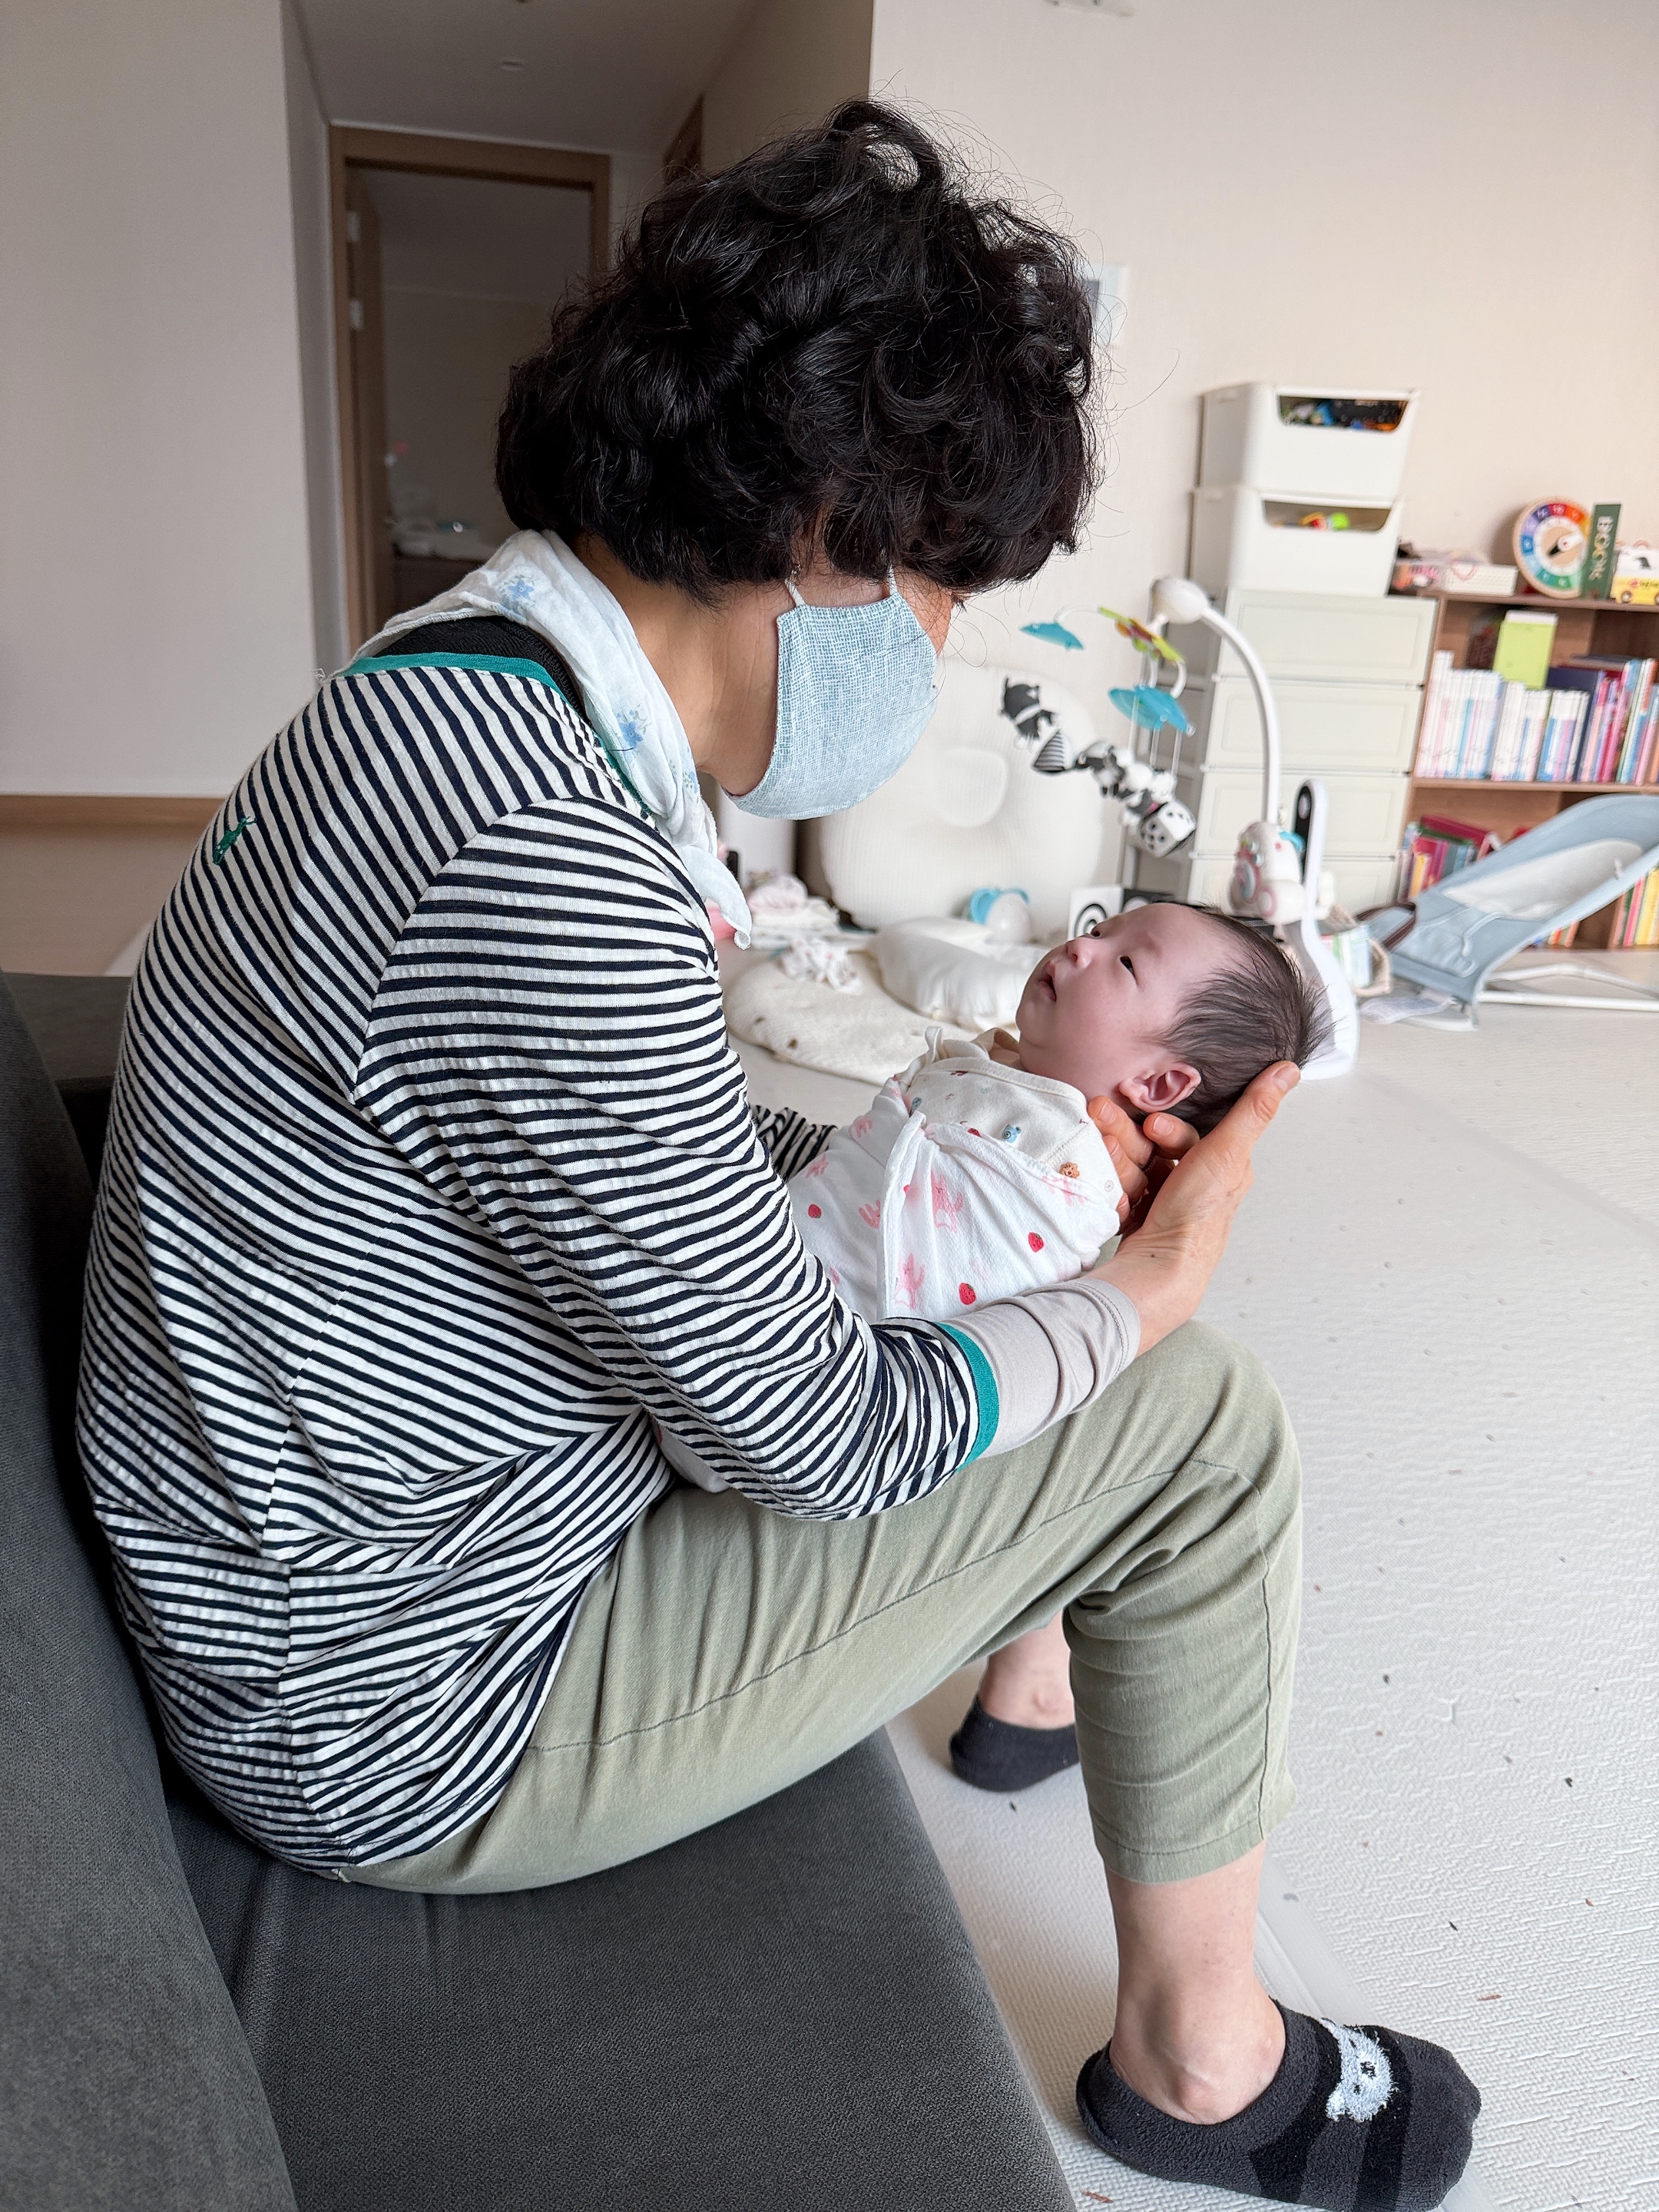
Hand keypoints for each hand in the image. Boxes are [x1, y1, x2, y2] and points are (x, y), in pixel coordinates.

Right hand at [1090, 1063, 1299, 1351]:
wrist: (1158, 1269)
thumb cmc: (1198, 1215)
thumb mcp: (1228, 1153)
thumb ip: (1252, 1109)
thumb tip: (1288, 1070)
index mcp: (1218, 1167)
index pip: (1184, 1134)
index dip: (1163, 1126)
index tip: (1150, 1127)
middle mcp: (1192, 1183)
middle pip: (1150, 1146)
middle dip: (1124, 1133)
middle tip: (1100, 1115)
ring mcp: (1162, 1202)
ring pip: (1130, 1164)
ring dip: (1114, 1156)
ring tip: (1101, 1153)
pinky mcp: (1137, 1218)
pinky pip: (1119, 1190)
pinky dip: (1112, 1187)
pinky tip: (1112, 1193)